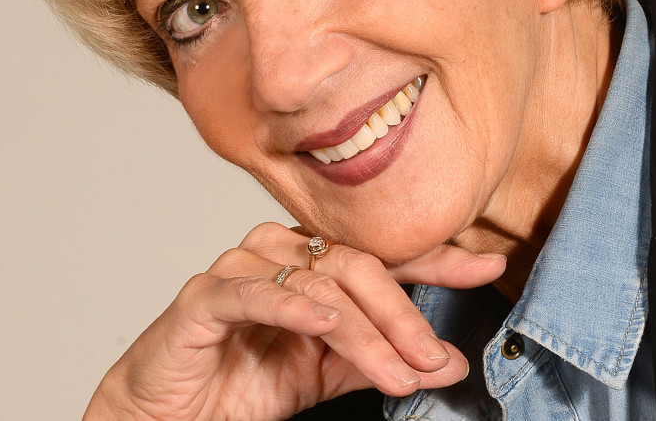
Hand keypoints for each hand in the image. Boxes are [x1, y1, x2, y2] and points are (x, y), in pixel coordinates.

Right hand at [82, 222, 506, 420]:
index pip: (384, 254)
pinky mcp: (203, 297)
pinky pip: (253, 292)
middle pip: (357, 266)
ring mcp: (240, 268)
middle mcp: (279, 251)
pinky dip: (293, 306)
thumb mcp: (328, 375)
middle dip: (404, 316)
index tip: (488, 265)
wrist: (167, 412)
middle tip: (434, 357)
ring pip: (318, 283)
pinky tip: (325, 323)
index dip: (437, 259)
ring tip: (396, 371)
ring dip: (365, 331)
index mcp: (311, 261)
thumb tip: (449, 361)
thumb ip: (383, 361)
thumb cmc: (241, 382)